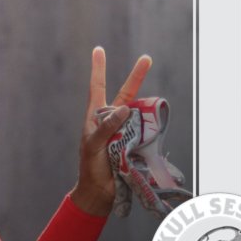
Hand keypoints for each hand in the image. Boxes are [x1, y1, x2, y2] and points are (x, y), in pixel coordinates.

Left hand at [70, 47, 151, 215]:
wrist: (100, 192)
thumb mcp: (94, 144)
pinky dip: (149, 134)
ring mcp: (126, 131)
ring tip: (127, 138)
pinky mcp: (137, 143)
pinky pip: (147, 133)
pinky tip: (142, 145)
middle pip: (127, 94)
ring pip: (140, 114)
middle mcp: (113, 120)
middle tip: (147, 58)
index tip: (99, 49)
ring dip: (143, 117)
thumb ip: (107, 126)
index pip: (97, 87)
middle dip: (136, 77)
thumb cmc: (91, 166)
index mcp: (97, 117)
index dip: (99, 68)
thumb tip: (124, 108)